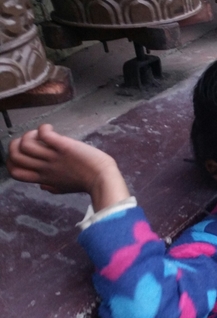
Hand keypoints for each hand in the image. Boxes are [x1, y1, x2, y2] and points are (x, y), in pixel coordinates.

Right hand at [7, 124, 129, 210]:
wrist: (103, 179)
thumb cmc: (87, 182)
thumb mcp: (64, 188)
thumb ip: (51, 186)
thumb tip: (42, 185)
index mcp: (43, 178)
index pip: (15, 172)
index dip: (12, 161)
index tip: (21, 154)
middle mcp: (45, 168)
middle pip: (15, 157)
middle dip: (16, 145)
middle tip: (30, 140)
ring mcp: (54, 157)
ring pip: (25, 145)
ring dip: (29, 135)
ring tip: (40, 133)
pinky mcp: (64, 147)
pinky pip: (44, 135)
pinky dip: (43, 128)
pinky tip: (50, 128)